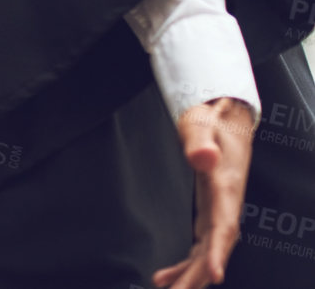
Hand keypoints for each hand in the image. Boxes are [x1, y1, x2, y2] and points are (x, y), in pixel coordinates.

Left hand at [153, 97, 254, 288]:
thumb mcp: (201, 122)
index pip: (226, 225)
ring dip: (191, 274)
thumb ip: (200, 139)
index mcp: (226, 185)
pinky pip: (200, 245)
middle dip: (200, 275)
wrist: (224, 120)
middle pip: (216, 247)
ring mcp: (220, 211)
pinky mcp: (210, 213)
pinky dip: (186, 263)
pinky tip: (167, 276)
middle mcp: (226, 204)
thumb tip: (203, 158)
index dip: (219, 252)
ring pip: (208, 251)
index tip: (215, 275)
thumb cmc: (212, 120)